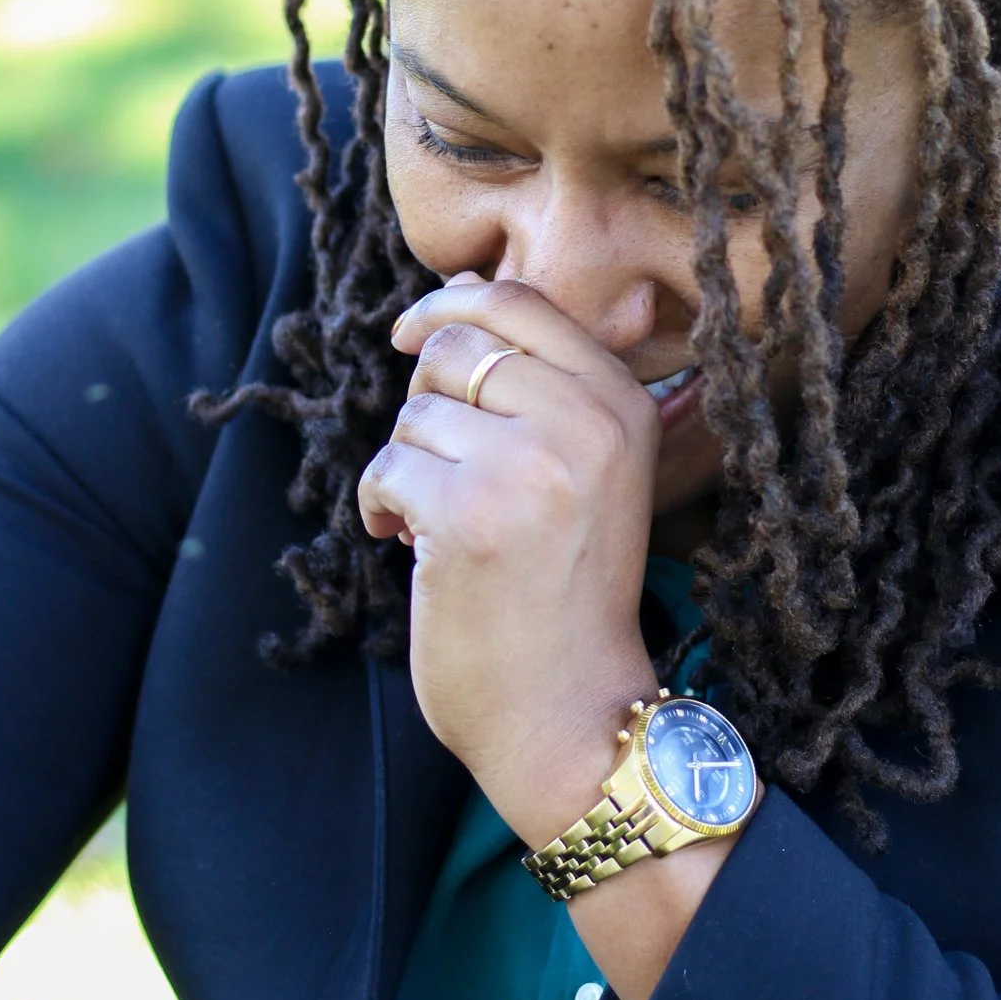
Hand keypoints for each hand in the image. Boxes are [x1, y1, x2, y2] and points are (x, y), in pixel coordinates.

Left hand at [358, 273, 661, 845]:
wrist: (572, 714)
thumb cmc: (567, 592)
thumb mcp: (591, 471)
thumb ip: (543, 384)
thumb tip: (462, 285)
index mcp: (622, 403)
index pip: (518, 301)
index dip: (450, 305)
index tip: (411, 337)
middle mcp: (585, 423)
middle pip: (455, 345)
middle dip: (424, 401)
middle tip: (440, 463)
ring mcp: (528, 466)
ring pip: (415, 411)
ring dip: (406, 466)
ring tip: (436, 523)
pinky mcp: (468, 515)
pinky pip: (385, 467)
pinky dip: (378, 507)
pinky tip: (406, 545)